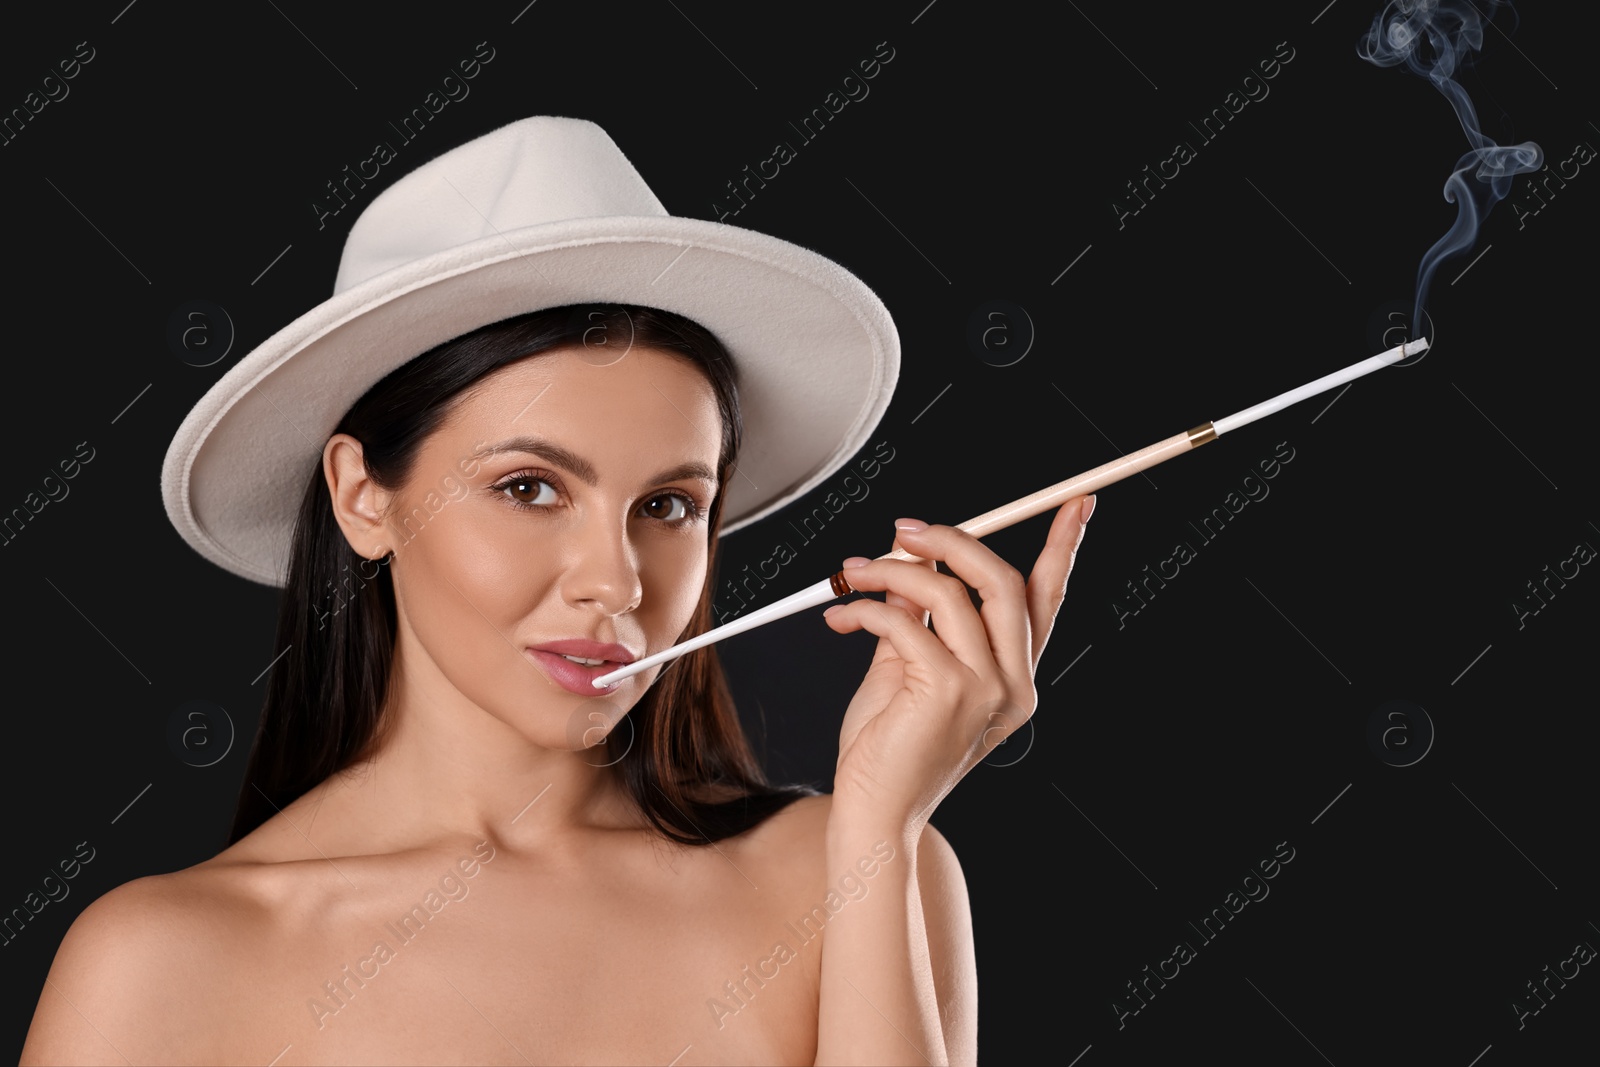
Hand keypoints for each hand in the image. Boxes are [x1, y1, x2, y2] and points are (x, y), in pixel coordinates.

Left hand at [822, 495, 1094, 833]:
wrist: (874, 813)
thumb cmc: (888, 749)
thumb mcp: (907, 669)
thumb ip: (919, 617)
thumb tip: (911, 557)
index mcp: (1014, 679)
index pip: (1046, 599)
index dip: (1064, 546)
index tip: (1076, 504)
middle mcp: (1013, 685)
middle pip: (1001, 581)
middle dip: (954, 540)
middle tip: (904, 529)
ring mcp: (986, 690)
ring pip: (948, 591)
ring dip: (891, 570)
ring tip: (852, 572)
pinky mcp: (947, 692)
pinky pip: (905, 622)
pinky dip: (866, 608)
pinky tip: (841, 618)